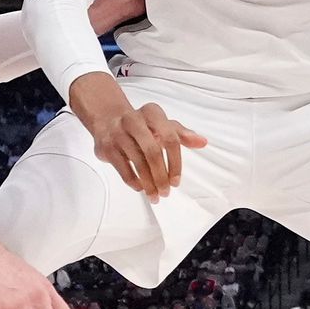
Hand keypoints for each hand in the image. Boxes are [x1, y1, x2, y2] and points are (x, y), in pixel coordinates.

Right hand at [73, 76, 204, 201]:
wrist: (107, 118)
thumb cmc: (141, 124)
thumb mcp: (162, 124)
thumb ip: (183, 134)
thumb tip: (202, 142)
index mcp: (152, 113)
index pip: (170, 138)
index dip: (175, 162)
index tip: (176, 180)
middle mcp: (134, 120)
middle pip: (152, 152)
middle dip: (160, 176)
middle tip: (165, 191)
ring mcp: (118, 133)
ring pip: (137, 162)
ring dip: (148, 183)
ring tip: (154, 195)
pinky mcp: (107, 146)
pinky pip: (123, 168)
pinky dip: (133, 181)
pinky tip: (140, 187)